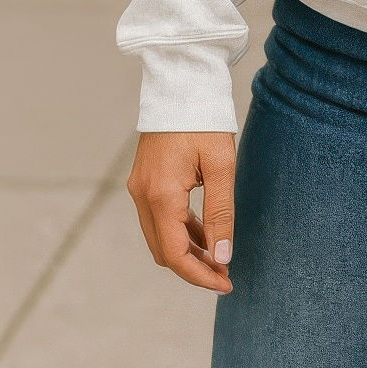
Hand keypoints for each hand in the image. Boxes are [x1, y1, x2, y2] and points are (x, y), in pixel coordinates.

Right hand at [127, 132, 236, 293]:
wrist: (181, 84)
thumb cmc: (204, 121)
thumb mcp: (221, 167)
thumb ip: (220, 214)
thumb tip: (221, 257)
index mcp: (161, 195)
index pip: (175, 255)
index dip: (200, 276)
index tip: (226, 283)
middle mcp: (143, 196)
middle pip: (163, 251)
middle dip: (193, 268)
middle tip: (225, 274)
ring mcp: (140, 188)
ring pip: (160, 237)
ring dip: (187, 251)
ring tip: (219, 257)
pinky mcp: (145, 181)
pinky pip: (159, 218)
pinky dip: (180, 232)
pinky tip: (205, 233)